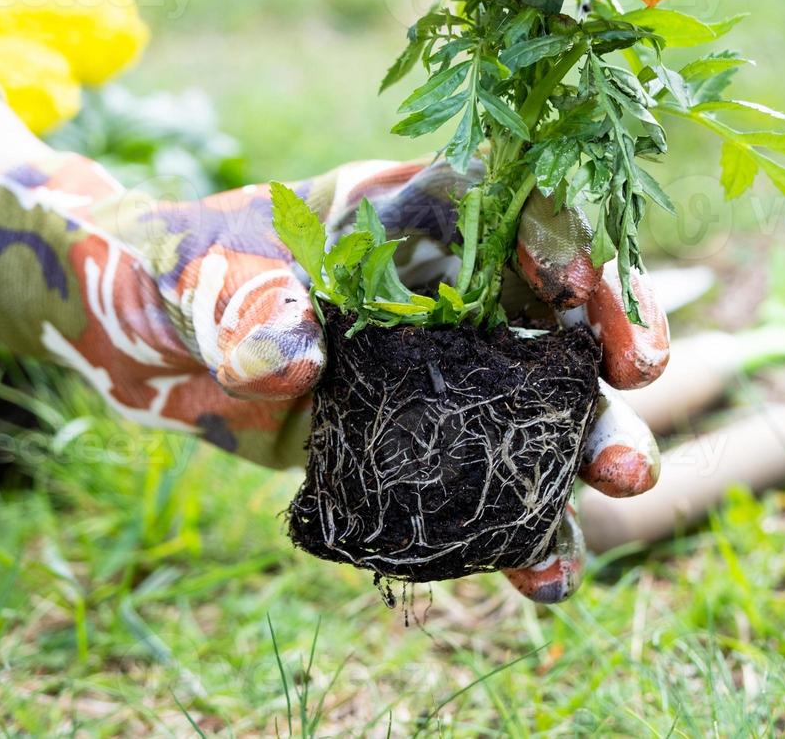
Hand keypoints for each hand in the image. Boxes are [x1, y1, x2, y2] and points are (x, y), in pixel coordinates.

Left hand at [0, 154, 667, 601]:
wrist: (145, 342)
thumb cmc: (178, 271)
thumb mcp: (201, 273)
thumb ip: (246, 303)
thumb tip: (294, 359)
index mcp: (414, 218)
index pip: (508, 209)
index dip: (558, 236)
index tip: (572, 285)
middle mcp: (453, 291)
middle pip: (556, 307)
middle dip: (607, 343)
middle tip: (639, 384)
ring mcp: (448, 374)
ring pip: (546, 406)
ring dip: (591, 443)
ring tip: (620, 488)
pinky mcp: (426, 448)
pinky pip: (490, 489)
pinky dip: (521, 533)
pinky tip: (545, 575)